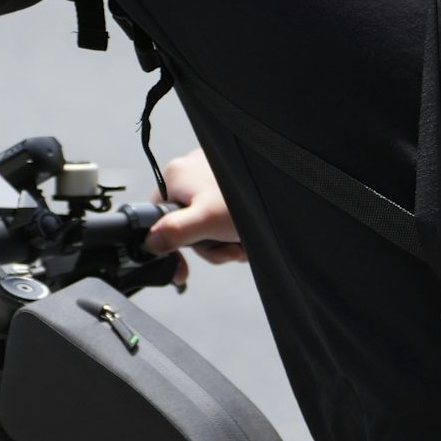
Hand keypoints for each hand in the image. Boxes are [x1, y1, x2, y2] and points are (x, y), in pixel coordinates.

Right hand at [145, 148, 246, 285]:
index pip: (157, 217)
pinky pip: (223, 216)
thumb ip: (174, 233)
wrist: (290, 196)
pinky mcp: (231, 185)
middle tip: (229, 248)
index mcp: (176, 175)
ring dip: (225, 242)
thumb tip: (150, 243)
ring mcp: (213, 177)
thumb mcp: (206, 221)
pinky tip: (248, 234)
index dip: (172, 245)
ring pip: (207, 225)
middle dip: (209, 246)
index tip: (183, 269)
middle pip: (185, 226)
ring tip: (242, 240)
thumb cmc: (247, 197)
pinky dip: (235, 230)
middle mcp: (191, 172)